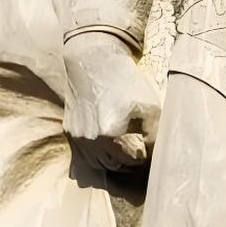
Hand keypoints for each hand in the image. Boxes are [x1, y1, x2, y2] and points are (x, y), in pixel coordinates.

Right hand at [64, 32, 159, 171]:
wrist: (92, 61)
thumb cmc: (124, 81)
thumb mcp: (149, 106)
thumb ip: (154, 134)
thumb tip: (156, 153)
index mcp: (109, 135)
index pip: (131, 161)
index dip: (143, 158)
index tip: (149, 152)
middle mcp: (89, 140)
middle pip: (113, 166)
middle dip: (128, 163)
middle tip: (139, 155)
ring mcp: (77, 136)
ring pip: (97, 163)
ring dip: (111, 161)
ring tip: (124, 152)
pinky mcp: (69, 130)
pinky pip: (84, 152)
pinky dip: (97, 152)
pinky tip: (108, 144)